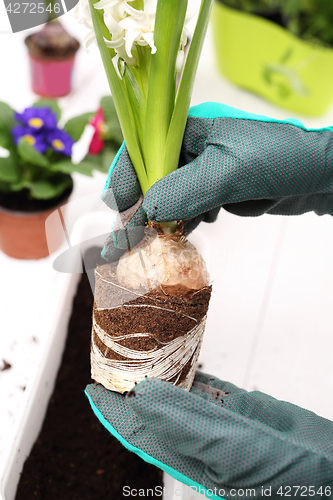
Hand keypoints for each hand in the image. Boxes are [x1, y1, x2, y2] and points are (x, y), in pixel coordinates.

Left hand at [85, 371, 332, 497]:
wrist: (331, 475)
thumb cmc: (289, 479)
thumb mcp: (232, 449)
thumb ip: (186, 422)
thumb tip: (143, 397)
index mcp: (192, 457)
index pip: (139, 431)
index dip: (114, 410)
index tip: (95, 388)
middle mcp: (201, 441)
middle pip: (156, 412)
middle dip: (134, 388)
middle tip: (117, 360)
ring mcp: (222, 426)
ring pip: (183, 397)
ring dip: (162, 376)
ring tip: (144, 353)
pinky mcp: (243, 413)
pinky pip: (211, 390)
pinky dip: (196, 373)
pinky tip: (186, 360)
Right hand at [101, 102, 332, 260]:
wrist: (319, 174)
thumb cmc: (279, 158)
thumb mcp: (228, 171)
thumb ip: (184, 191)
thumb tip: (145, 213)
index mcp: (186, 129)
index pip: (141, 150)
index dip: (125, 180)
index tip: (118, 212)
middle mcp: (189, 148)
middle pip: (149, 178)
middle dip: (138, 208)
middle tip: (126, 242)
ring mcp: (201, 170)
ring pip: (167, 197)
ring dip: (159, 220)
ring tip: (151, 244)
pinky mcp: (214, 190)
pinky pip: (186, 209)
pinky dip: (181, 224)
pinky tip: (182, 235)